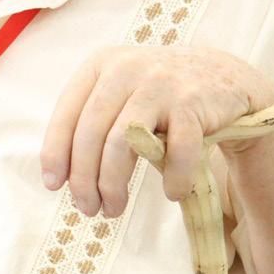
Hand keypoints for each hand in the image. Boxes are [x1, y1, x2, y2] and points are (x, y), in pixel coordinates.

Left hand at [40, 46, 273, 217]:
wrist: (221, 74)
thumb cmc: (157, 93)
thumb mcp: (119, 90)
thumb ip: (92, 119)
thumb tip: (60, 172)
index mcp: (100, 64)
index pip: (67, 113)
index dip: (56, 151)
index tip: (52, 184)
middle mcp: (125, 68)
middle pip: (92, 132)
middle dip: (84, 178)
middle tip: (87, 208)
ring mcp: (159, 83)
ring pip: (123, 142)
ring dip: (114, 183)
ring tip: (114, 208)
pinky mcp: (192, 102)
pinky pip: (177, 150)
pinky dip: (173, 178)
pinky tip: (171, 193)